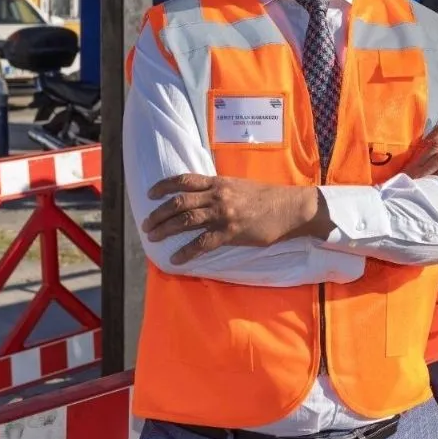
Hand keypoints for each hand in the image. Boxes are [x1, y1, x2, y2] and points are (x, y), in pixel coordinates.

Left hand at [142, 173, 326, 264]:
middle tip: (146, 224)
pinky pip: (203, 243)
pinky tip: (176, 258)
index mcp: (219, 182)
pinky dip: (186, 251)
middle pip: (179, 202)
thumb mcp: (240, 186)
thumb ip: (221, 190)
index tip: (150, 193)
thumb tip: (204, 197)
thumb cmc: (268, 197)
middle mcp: (218, 195)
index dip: (164, 186)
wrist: (290, 207)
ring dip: (166, 229)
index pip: (184, 180)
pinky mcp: (231, 232)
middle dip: (159, 213)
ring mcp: (224, 213)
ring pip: (186, 220)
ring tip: (153, 238)